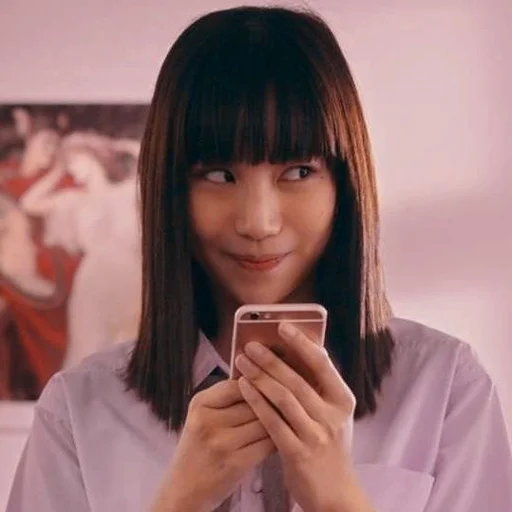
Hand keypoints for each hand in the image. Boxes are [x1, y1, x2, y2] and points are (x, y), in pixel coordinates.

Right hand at [151, 380, 274, 511]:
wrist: (183, 491)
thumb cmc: (198, 448)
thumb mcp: (202, 416)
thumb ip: (226, 396)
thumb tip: (260, 374)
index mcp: (200, 404)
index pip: (238, 384)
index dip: (258, 384)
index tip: (271, 386)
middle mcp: (208, 421)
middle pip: (254, 402)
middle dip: (270, 403)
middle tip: (285, 404)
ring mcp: (221, 443)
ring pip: (265, 421)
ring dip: (277, 422)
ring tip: (284, 421)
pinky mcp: (235, 464)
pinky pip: (267, 444)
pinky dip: (277, 440)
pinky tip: (280, 439)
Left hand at [235, 322, 371, 511]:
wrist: (335, 494)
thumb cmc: (329, 447)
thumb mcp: (333, 415)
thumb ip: (317, 389)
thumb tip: (293, 354)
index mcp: (343, 400)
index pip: (322, 364)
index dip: (302, 343)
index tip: (283, 327)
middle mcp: (333, 415)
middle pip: (297, 379)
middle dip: (271, 359)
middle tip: (250, 344)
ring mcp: (316, 435)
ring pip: (283, 398)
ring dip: (260, 376)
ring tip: (242, 361)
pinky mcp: (299, 453)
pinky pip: (272, 421)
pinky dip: (256, 402)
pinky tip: (243, 388)